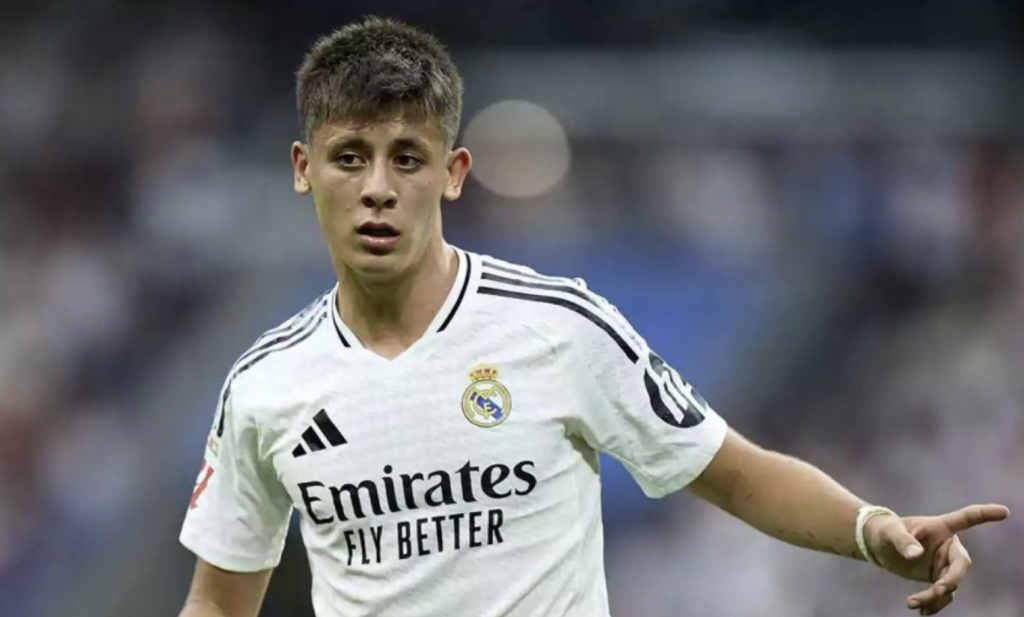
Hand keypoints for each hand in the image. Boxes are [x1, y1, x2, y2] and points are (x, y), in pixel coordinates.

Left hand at [862, 503, 1009, 614]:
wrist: (878, 545)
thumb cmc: (886, 531)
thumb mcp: (890, 532)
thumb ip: (903, 541)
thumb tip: (916, 554)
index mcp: (941, 527)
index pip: (966, 518)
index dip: (984, 515)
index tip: (1003, 511)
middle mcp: (947, 546)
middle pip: (961, 564)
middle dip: (951, 579)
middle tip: (937, 590)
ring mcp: (944, 563)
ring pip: (951, 583)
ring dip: (936, 596)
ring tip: (914, 603)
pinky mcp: (938, 577)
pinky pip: (943, 594)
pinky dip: (933, 604)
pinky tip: (921, 611)